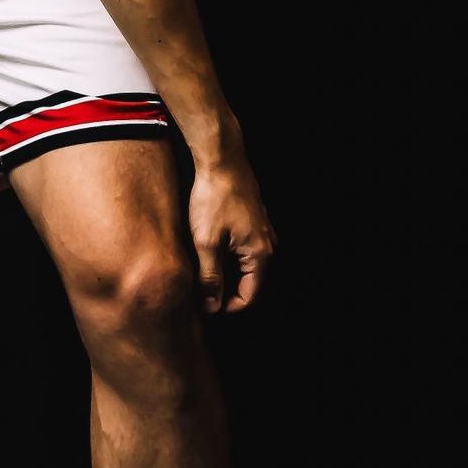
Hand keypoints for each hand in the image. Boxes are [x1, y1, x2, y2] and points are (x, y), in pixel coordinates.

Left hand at [188, 150, 275, 314]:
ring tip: (200, 274)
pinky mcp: (254, 221)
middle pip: (250, 282)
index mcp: (261, 254)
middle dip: (226, 292)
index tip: (204, 306)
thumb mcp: (206, 242)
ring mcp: (263, 232)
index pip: (250, 296)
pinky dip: (228, 258)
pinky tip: (207, 253)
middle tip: (199, 293)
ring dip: (226, 274)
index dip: (227, 307)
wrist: (222, 160)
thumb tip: (212, 306)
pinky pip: (244, 249)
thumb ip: (210, 277)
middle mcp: (269, 245)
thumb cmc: (213, 199)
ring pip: (246, 266)